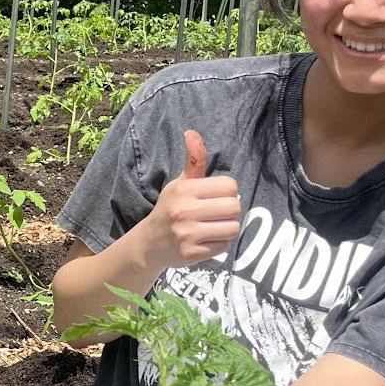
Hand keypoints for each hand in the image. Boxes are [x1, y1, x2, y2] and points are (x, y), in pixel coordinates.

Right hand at [137, 129, 241, 269]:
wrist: (149, 243)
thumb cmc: (170, 208)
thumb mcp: (179, 183)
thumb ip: (193, 160)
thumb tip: (192, 132)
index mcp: (184, 190)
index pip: (230, 186)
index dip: (227, 192)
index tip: (214, 197)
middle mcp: (184, 211)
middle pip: (234, 207)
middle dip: (229, 211)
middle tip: (216, 214)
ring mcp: (188, 234)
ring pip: (233, 227)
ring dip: (226, 228)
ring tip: (212, 227)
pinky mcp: (192, 254)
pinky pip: (224, 246)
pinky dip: (219, 244)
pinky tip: (205, 240)